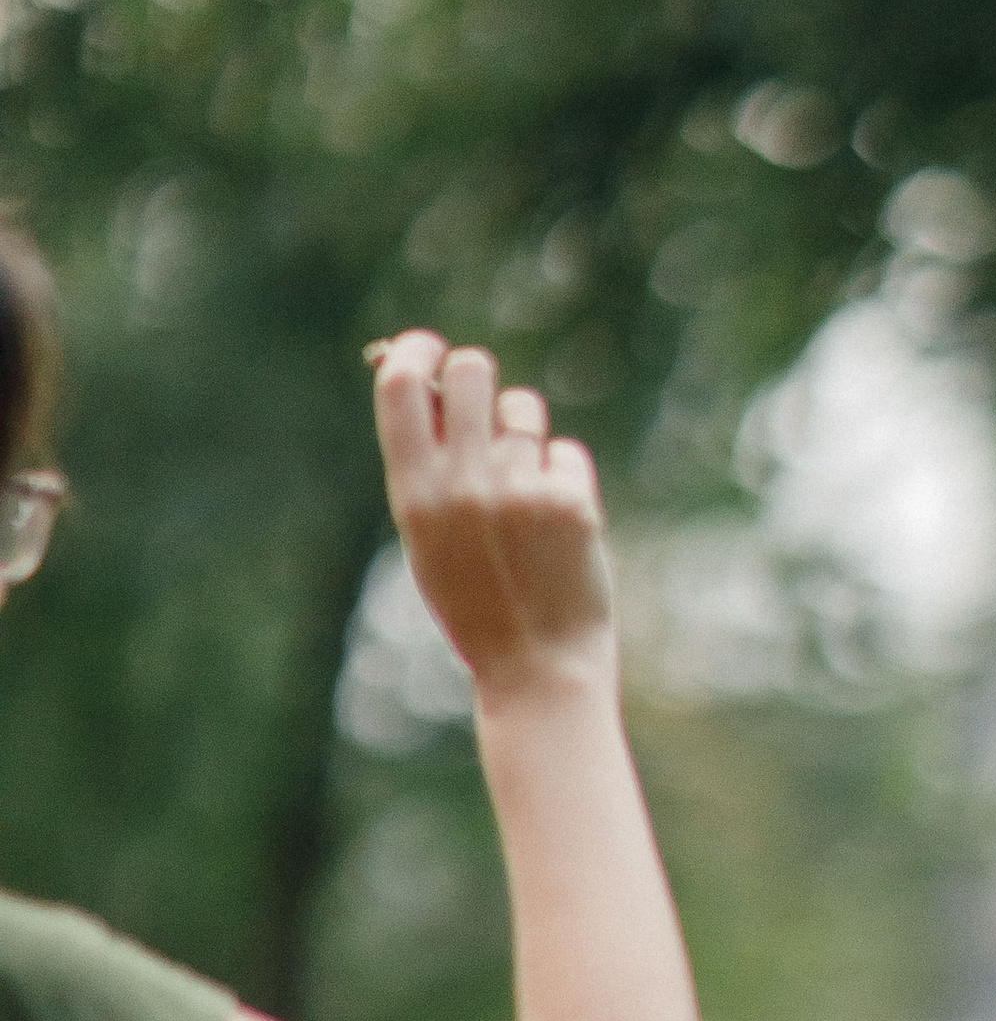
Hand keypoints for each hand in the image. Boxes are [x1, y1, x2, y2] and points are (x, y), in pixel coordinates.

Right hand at [370, 330, 612, 703]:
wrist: (537, 672)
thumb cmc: (480, 605)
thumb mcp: (430, 540)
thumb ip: (428, 467)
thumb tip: (435, 383)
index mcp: (414, 494)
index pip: (402, 384)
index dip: (417, 351)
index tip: (431, 349)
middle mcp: (462, 485)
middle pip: (472, 370)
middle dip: (481, 380)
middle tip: (489, 416)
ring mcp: (517, 491)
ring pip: (524, 410)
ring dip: (526, 437)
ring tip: (525, 497)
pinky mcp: (569, 502)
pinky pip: (565, 453)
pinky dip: (563, 480)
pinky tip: (560, 530)